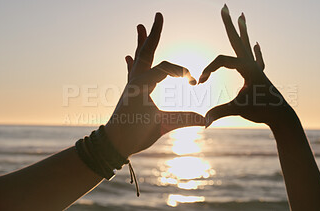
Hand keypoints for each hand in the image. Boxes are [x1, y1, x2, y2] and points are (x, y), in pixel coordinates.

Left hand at [105, 13, 204, 157]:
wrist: (113, 144)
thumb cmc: (134, 134)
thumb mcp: (161, 126)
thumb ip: (184, 120)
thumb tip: (207, 120)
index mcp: (141, 85)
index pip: (164, 68)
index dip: (181, 72)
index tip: (193, 83)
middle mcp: (135, 80)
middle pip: (147, 52)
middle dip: (154, 34)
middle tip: (158, 15)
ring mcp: (131, 85)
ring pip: (139, 59)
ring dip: (141, 43)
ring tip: (140, 26)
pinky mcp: (130, 92)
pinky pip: (132, 72)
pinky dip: (132, 62)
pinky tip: (128, 56)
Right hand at [199, 5, 290, 127]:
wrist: (281, 116)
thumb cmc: (262, 111)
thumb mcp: (238, 110)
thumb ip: (219, 113)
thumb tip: (203, 123)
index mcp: (246, 68)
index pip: (221, 61)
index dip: (208, 70)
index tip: (200, 83)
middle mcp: (252, 64)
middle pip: (237, 40)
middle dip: (229, 24)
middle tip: (225, 7)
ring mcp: (256, 69)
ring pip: (247, 45)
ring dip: (243, 31)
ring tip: (242, 15)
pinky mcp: (260, 76)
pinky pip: (257, 59)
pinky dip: (256, 51)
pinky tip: (257, 44)